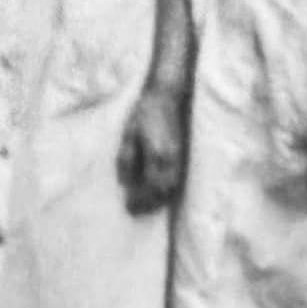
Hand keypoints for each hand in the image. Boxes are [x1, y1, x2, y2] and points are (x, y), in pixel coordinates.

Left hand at [116, 84, 185, 215]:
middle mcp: (171, 159)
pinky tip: (158, 193)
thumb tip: (125, 182)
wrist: (165, 96)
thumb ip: (127, 158)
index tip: (128, 206)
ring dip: (160, 200)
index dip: (140, 199)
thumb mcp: (128, 134)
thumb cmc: (144, 114)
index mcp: (156, 154)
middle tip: (134, 210)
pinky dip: (168, 190)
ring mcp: (179, 157)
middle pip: (163, 191)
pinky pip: (177, 179)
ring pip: (173, 187)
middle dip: (149, 204)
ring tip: (145, 206)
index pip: (150, 186)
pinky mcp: (182, 154)